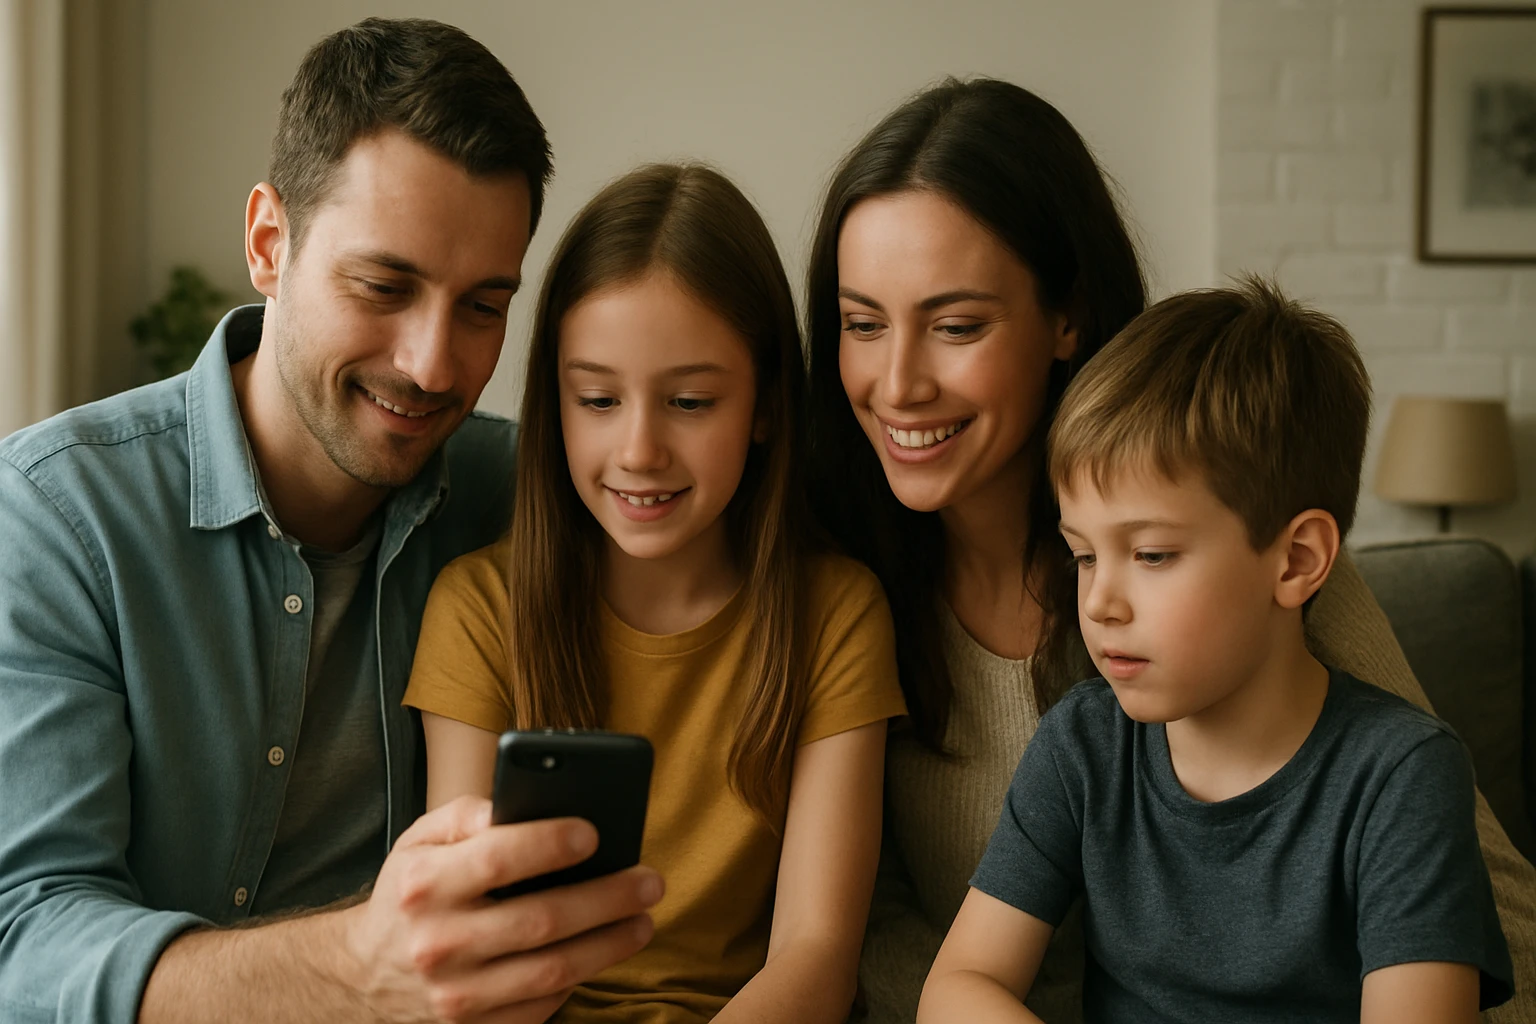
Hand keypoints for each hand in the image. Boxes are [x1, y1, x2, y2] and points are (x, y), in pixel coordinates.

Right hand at [341, 796, 662, 1022]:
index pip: (497, 859)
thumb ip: (465, 814)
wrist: (365, 977)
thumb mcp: (419, 841)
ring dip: (610, 944)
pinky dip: (579, 977)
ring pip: (554, 970)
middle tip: (650, 882)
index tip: (595, 833)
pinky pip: (543, 1004)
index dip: (551, 844)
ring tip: (643, 920)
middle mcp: (438, 943)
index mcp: (424, 886)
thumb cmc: (412, 894)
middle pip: (541, 919)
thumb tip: (511, 805)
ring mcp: (456, 996)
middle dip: (607, 898)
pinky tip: (601, 951)